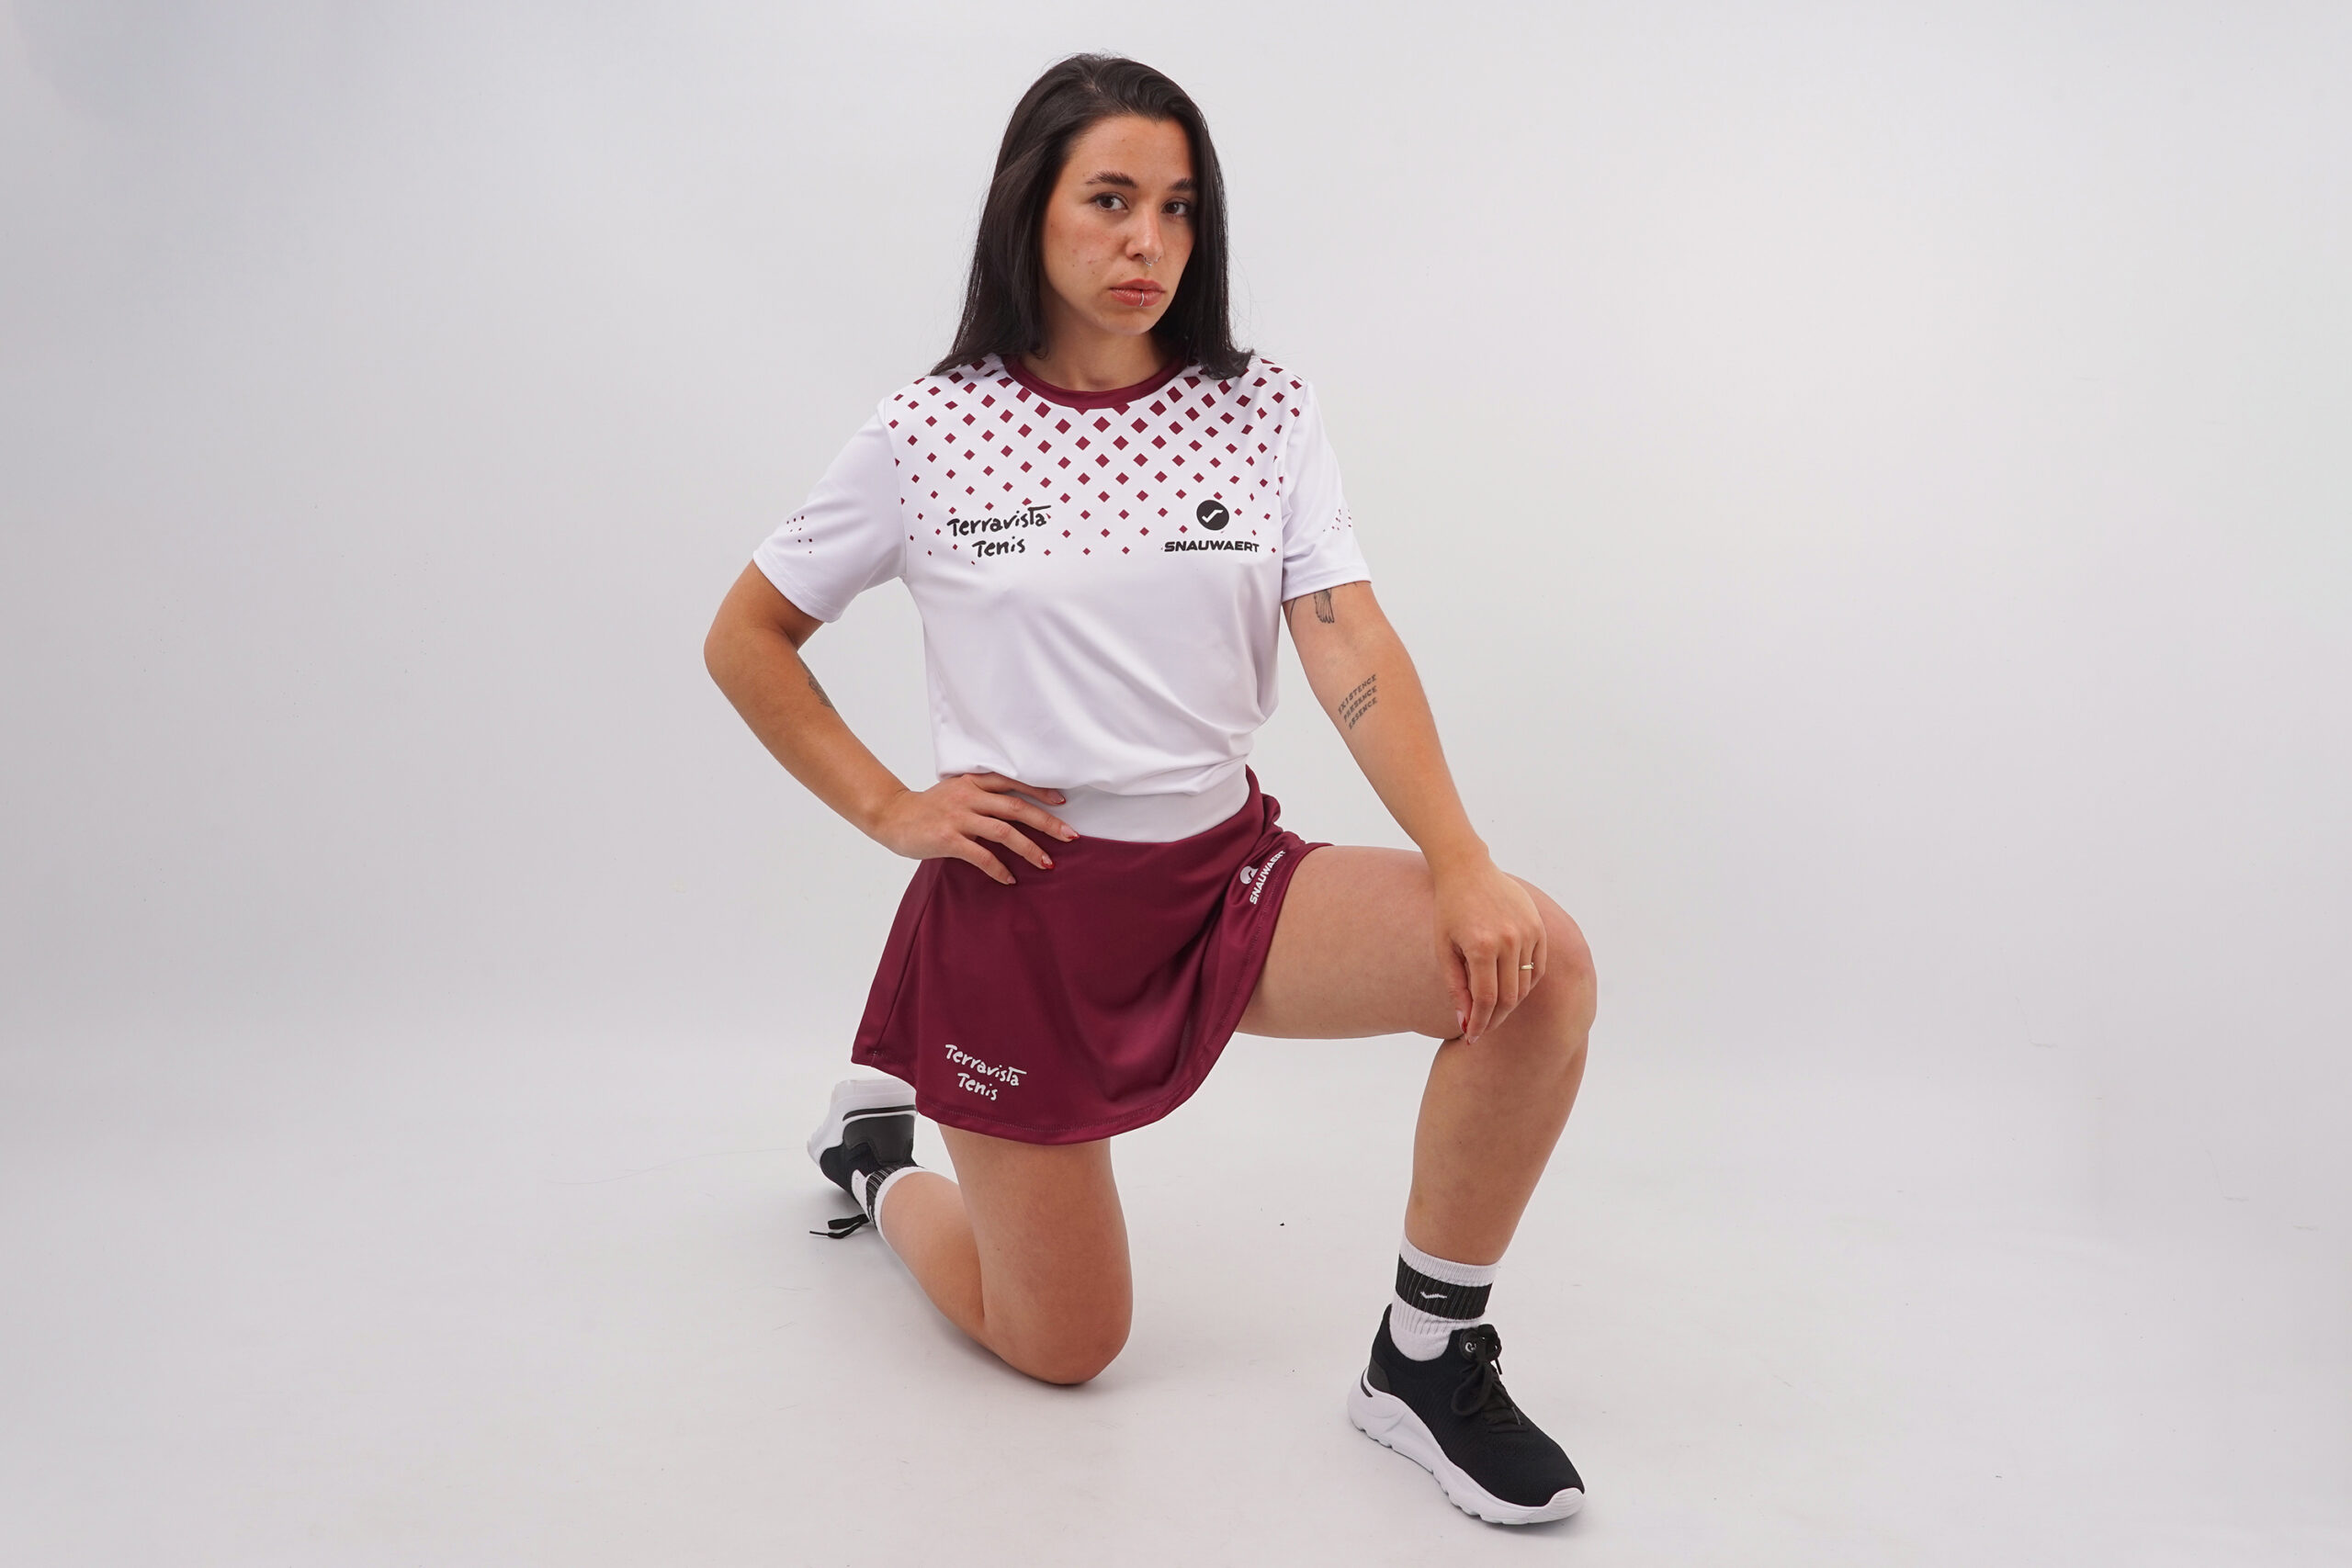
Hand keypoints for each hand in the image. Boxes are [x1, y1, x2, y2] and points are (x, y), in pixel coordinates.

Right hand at [867, 772, 1078, 885]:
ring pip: (1004, 832)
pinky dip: (998, 868)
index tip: (1063, 803)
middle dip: (1047, 823)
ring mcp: (958, 817)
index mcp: (973, 782)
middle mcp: (969, 796)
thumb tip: (1017, 810)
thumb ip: (982, 796)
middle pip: (1017, 808)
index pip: (1013, 783)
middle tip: (1071, 836)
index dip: (1040, 792)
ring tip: (1047, 864)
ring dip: (1030, 849)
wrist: (891, 815)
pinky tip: (1010, 879)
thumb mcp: (956, 791)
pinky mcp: (947, 839)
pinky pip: (981, 855)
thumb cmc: (928, 807)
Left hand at [1431, 854, 1546, 1041]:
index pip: (1486, 1000)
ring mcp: (1527, 932)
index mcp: (1481, 946)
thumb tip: (1465, 1023)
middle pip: (1509, 997)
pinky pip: (1538, 967)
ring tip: (1493, 1008)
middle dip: (1495, 1018)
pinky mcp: (1538, 927)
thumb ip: (1455, 987)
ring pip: (1525, 985)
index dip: (1480, 1023)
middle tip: (1482, 1028)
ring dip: (1510, 1002)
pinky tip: (1510, 988)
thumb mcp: (1444, 949)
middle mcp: (1508, 940)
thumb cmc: (1449, 910)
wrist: (1467, 869)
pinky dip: (1526, 983)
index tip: (1472, 1037)